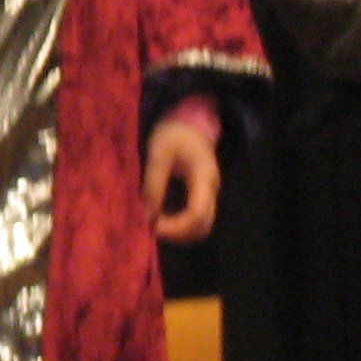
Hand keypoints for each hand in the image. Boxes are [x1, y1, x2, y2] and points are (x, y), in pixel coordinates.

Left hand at [143, 116, 220, 244]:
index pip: (197, 213)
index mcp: (203, 176)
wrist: (190, 126)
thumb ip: (154, 182)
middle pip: (203, 225)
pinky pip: (197, 220)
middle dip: (178, 234)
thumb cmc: (174, 135)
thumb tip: (149, 214)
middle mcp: (211, 189)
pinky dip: (181, 227)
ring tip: (156, 225)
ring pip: (202, 227)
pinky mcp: (203, 197)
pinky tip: (162, 220)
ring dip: (180, 233)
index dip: (177, 227)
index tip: (155, 226)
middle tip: (152, 228)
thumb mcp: (158, 153)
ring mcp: (209, 194)